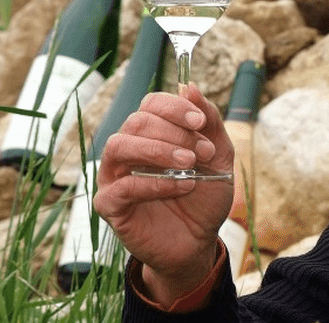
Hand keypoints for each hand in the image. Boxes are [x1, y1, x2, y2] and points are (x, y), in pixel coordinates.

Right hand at [94, 83, 234, 303]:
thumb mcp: (218, 157)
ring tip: (189, 164)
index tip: (200, 121)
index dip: (174, 107)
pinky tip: (183, 186)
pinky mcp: (110, 206)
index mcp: (151, 133)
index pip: (151, 103)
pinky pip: (121, 187)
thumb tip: (191, 87)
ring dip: (158, 150)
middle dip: (173, 132)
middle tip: (201, 151)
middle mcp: (128, 149)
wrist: (199, 241)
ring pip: (119, 146)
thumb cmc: (204, 196)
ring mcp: (115, 176)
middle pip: (136, 121)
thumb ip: (209, 123)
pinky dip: (154, 183)